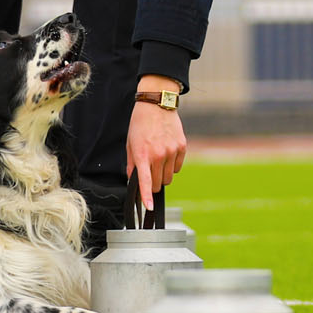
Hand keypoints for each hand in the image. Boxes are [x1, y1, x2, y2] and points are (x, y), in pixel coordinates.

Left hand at [126, 77, 187, 211]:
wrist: (157, 105)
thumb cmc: (140, 124)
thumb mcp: (130, 144)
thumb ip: (132, 165)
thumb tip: (134, 182)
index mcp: (143, 154)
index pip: (144, 181)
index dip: (146, 197)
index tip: (148, 208)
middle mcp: (158, 155)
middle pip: (157, 184)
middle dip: (152, 183)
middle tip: (149, 172)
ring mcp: (172, 151)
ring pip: (169, 178)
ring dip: (163, 175)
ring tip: (158, 160)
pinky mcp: (182, 147)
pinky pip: (178, 168)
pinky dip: (172, 166)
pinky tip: (167, 153)